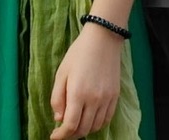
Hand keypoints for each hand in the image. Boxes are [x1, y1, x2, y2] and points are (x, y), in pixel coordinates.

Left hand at [49, 22, 124, 138]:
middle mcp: (94, 100)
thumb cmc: (78, 54)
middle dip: (71, 135)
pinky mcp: (115, 96)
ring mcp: (106, 99)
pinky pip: (106, 119)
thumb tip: (58, 119)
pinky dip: (97, 124)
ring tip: (75, 126)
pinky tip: (89, 120)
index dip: (61, 136)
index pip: (70, 125)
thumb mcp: (61, 73)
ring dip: (84, 130)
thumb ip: (57, 98)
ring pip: (95, 127)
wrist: (103, 39)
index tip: (54, 137)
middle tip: (62, 132)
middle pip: (83, 129)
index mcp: (78, 93)